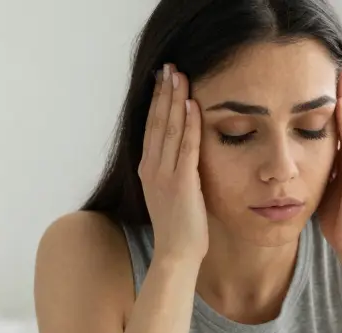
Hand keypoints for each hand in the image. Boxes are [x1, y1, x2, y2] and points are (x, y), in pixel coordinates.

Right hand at [138, 64, 207, 265]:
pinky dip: (189, 124)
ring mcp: (165, 174)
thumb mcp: (171, 195)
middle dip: (164, 93)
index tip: (163, 80)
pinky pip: (186, 147)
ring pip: (169, 128)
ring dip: (175, 100)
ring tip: (180, 76)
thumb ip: (174, 173)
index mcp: (149, 169)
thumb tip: (184, 157)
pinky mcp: (181, 182)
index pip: (152, 128)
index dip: (158, 102)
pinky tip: (192, 105)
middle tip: (170, 67)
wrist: (176, 254)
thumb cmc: (180, 228)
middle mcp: (152, 168)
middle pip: (157, 122)